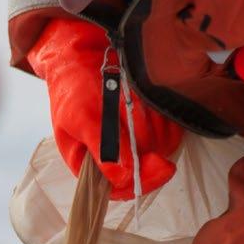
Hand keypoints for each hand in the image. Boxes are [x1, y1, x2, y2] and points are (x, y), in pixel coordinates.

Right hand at [28, 19, 182, 199]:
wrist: (84, 54)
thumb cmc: (73, 87)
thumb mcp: (82, 118)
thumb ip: (103, 149)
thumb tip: (123, 177)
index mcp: (90, 166)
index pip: (121, 189)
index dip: (142, 181)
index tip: (160, 166)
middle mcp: (115, 159)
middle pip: (145, 167)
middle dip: (143, 138)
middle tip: (129, 107)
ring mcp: (135, 143)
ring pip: (160, 146)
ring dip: (151, 120)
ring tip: (129, 96)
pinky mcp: (152, 126)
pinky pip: (169, 128)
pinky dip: (160, 112)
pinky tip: (141, 96)